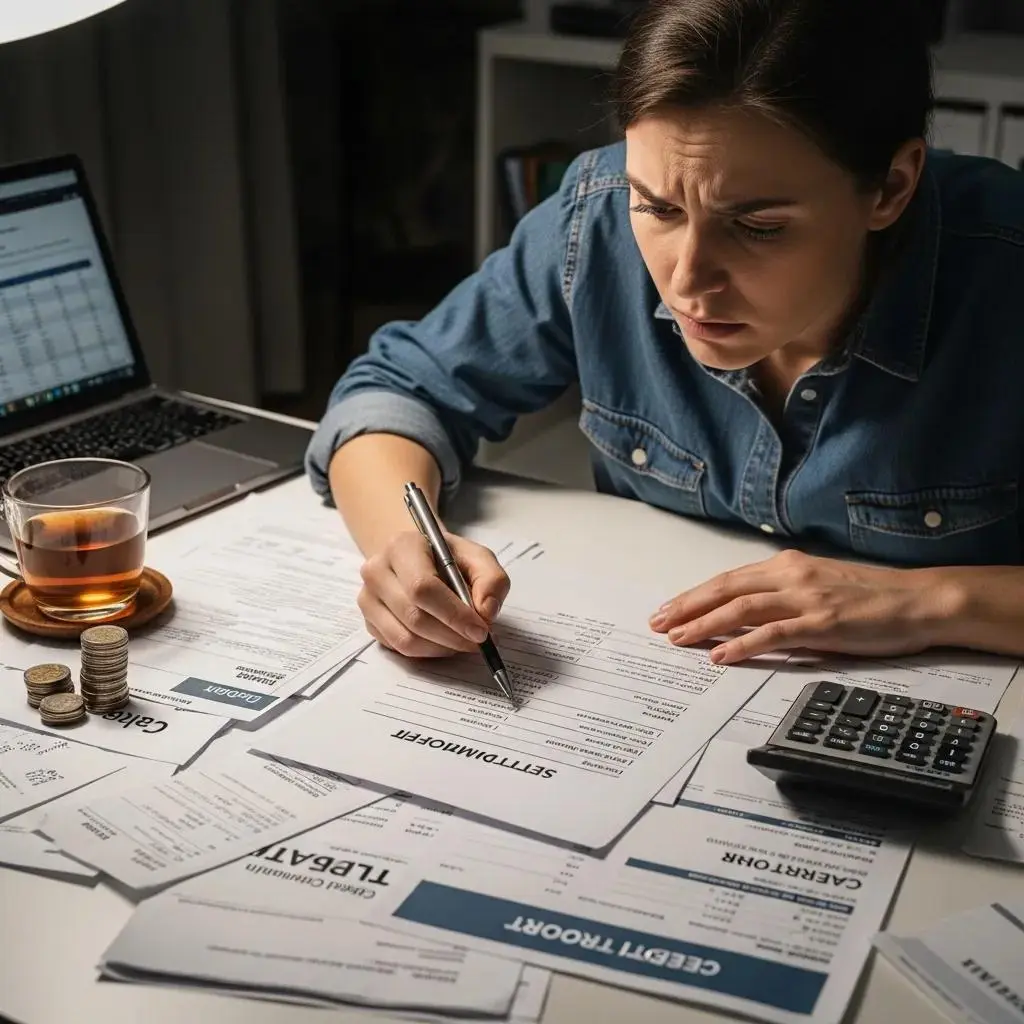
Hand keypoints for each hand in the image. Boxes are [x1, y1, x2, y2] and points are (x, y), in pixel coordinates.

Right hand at [358, 531, 509, 657]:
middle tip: (478, 640)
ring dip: (442, 648)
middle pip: (413, 617)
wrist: (418, 558)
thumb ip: (492, 580)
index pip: (423, 587)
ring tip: (463, 640)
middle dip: (452, 636)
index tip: (480, 630)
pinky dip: (428, 651)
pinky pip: (399, 648)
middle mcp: (377, 571)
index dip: (454, 614)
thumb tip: (487, 612)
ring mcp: (368, 598)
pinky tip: (444, 640)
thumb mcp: (477, 558)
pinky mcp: (369, 622)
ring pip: (405, 639)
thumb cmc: (448, 558)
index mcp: (402, 546)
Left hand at [649, 549, 951, 664]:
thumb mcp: (818, 584)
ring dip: (704, 624)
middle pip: (725, 589)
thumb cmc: (871, 596)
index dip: (694, 595)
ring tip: (677, 638)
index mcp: (788, 566)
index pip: (728, 579)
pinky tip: (720, 655)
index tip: (668, 609)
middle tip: (657, 623)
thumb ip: (782, 594)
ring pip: (740, 609)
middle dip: (686, 607)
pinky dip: (742, 644)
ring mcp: (805, 599)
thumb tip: (745, 612)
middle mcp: (790, 576)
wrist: (919, 600)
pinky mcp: (821, 624)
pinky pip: (772, 634)